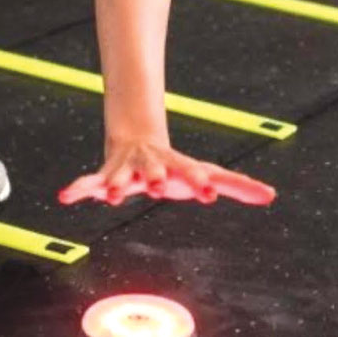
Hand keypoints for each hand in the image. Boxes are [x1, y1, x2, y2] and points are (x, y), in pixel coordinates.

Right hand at [58, 139, 275, 205]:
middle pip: (154, 170)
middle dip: (155, 177)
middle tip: (158, 188)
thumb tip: (272, 195)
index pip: (191, 172)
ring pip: (121, 176)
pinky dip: (78, 189)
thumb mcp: (206, 172)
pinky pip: (89, 182)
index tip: (210, 194)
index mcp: (177, 166)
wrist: (137, 139)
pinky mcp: (106, 176)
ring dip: (117, 184)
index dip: (199, 183)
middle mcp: (151, 165)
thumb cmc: (176, 165)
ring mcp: (127, 169)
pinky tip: (65, 197)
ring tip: (114, 196)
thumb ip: (237, 185)